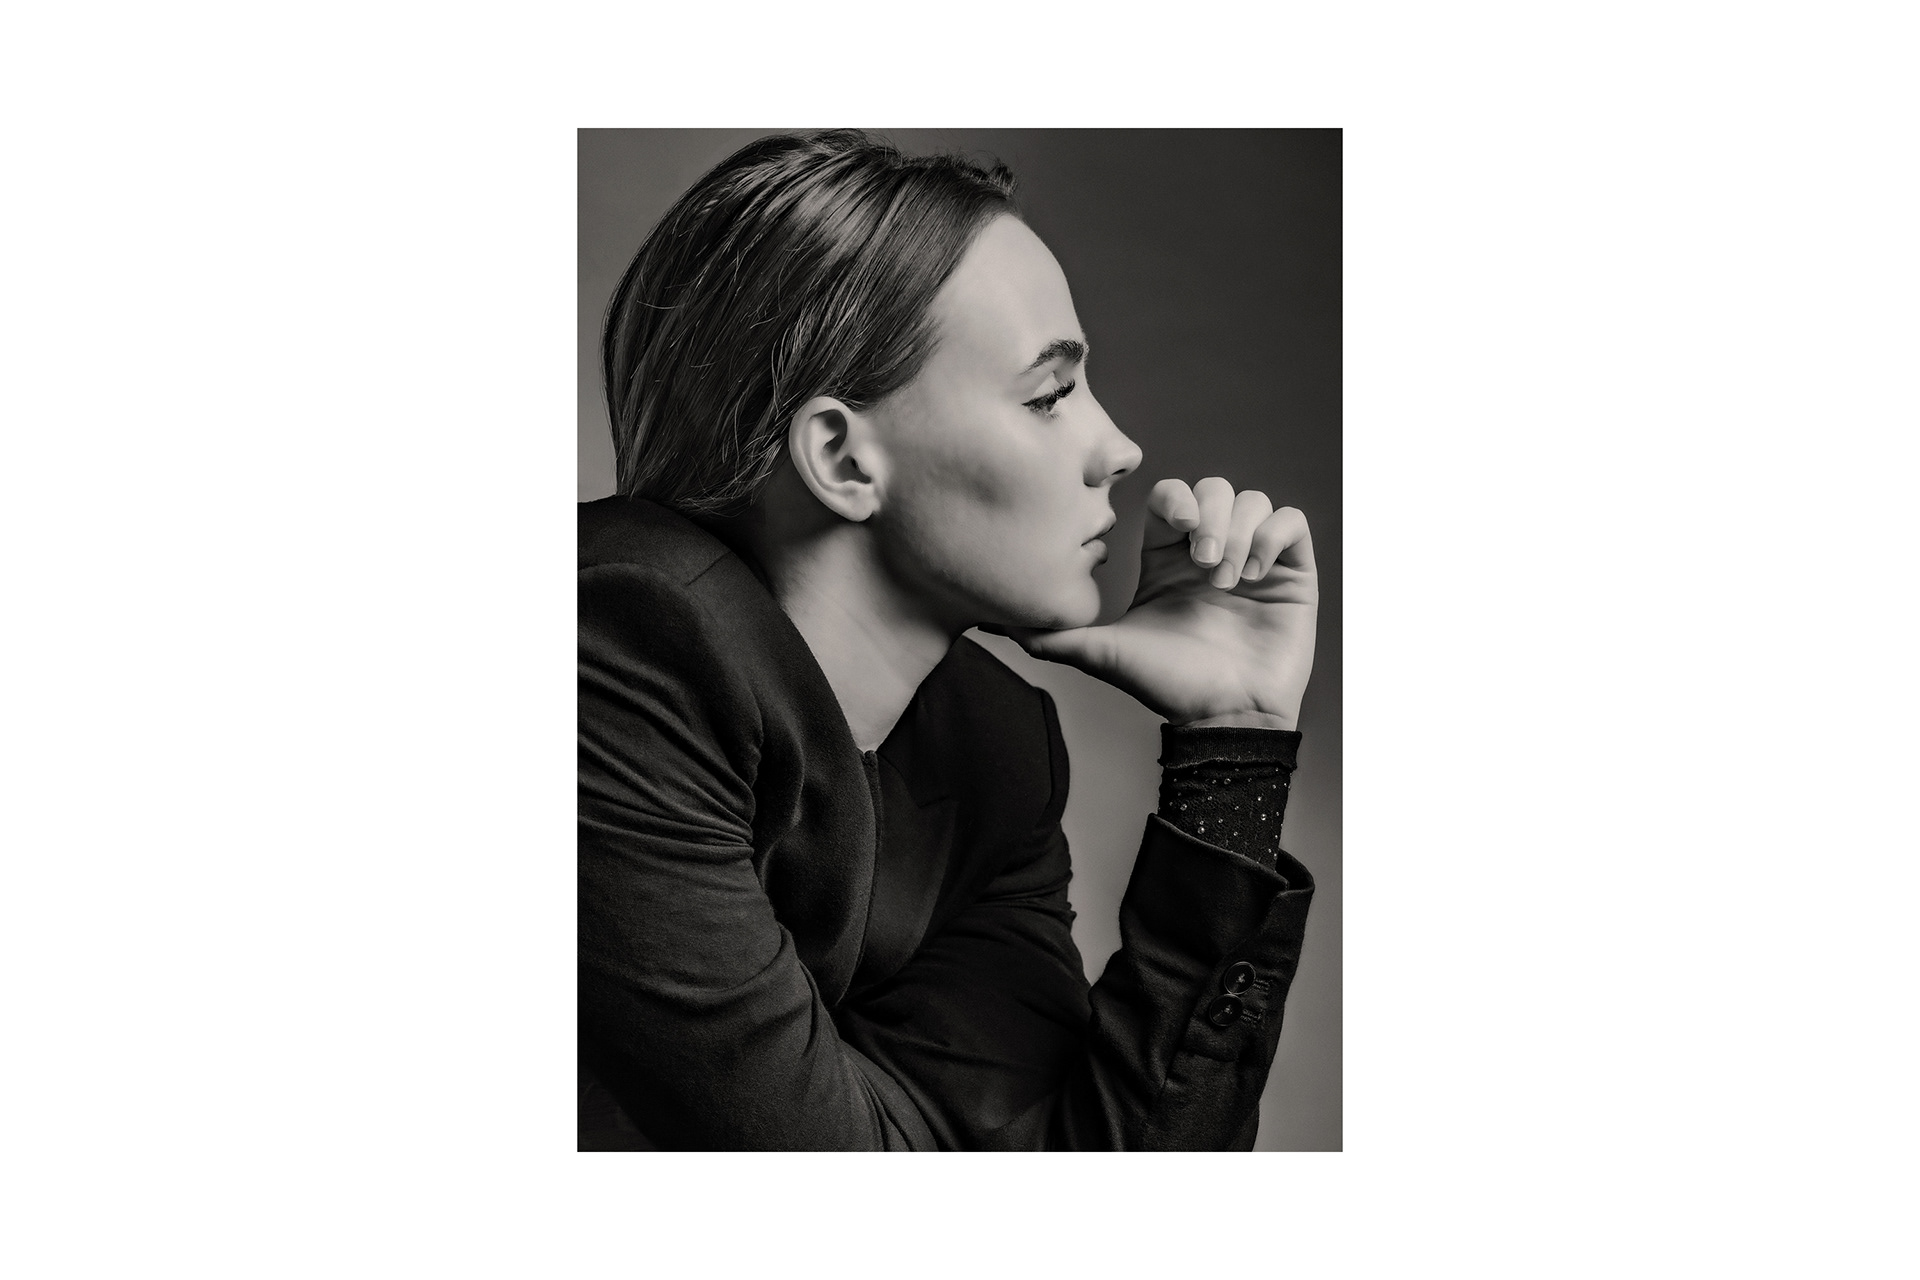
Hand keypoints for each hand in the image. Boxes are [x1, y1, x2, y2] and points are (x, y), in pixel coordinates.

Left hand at [1010, 477, 1317, 727]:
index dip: (1175, 500)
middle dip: (1210, 516)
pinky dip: (1272, 536)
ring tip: (1229, 577)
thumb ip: (1053, 635)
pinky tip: (1255, 573)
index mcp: (1166, 559)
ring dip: (1240, 531)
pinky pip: (1290, 522)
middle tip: (1204, 563)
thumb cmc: (1167, 688)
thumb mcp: (1102, 654)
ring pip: (1253, 500)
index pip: (1172, 496)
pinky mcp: (1291, 572)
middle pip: (1214, 489)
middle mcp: (1210, 552)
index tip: (1177, 530)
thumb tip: (994, 624)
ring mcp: (1253, 560)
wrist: (1222, 719)